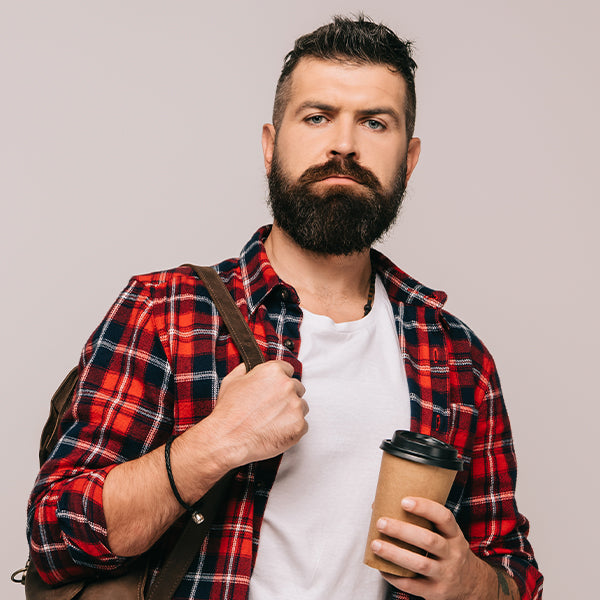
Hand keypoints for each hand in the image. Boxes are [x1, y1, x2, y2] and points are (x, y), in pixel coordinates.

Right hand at [209, 360, 307, 466]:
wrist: (227, 439)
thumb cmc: (228, 412)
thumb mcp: (232, 380)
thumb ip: (246, 369)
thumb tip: (250, 366)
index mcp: (273, 371)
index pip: (288, 370)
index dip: (280, 380)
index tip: (275, 389)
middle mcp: (287, 386)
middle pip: (297, 388)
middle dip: (287, 396)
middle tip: (272, 408)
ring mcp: (295, 406)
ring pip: (302, 406)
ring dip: (291, 412)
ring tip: (272, 421)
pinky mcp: (299, 426)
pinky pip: (302, 425)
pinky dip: (292, 429)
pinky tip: (276, 431)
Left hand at [371, 497, 497, 599]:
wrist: (471, 585)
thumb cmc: (448, 551)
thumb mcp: (447, 535)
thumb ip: (423, 521)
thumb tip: (381, 504)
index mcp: (454, 535)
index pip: (444, 517)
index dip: (425, 508)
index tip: (404, 501)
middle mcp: (453, 554)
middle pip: (429, 540)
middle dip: (402, 531)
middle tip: (381, 523)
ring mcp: (445, 574)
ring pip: (420, 564)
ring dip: (395, 554)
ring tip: (376, 545)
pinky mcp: (436, 592)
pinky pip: (413, 585)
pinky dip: (395, 576)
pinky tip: (381, 567)